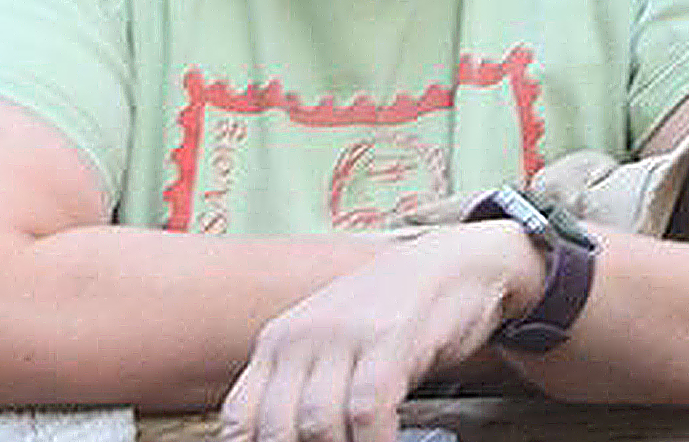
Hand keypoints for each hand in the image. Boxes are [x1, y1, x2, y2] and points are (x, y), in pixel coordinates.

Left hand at [219, 224, 538, 441]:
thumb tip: (283, 436)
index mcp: (278, 342)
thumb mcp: (328, 345)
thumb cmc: (387, 314)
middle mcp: (302, 337)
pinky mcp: (388, 339)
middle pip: (277, 427)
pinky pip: (367, 410)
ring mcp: (344, 336)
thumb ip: (301, 386)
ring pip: (318, 424)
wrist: (447, 264)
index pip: (240, 415)